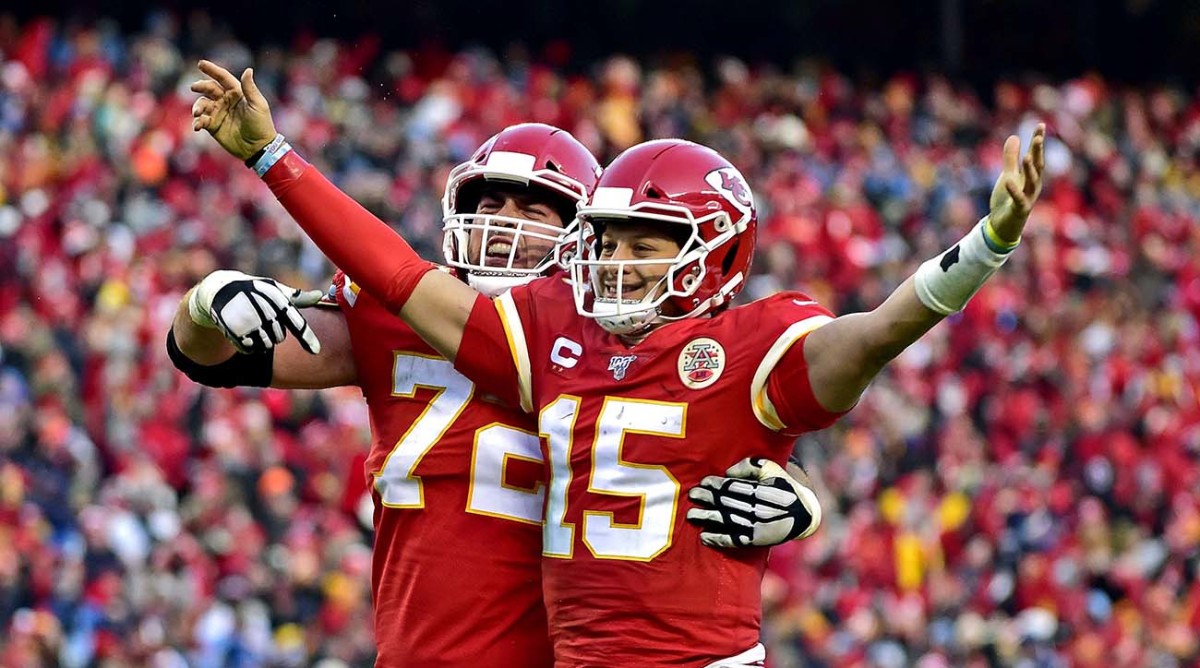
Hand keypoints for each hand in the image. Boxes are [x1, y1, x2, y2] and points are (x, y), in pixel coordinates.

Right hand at [189, 270, 323, 354]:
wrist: (219, 290)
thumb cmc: (254, 291)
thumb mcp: (275, 290)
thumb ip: (298, 298)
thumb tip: (320, 295)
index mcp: (277, 300)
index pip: (295, 323)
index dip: (306, 337)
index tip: (316, 351)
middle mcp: (264, 311)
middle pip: (279, 338)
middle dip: (272, 332)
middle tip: (259, 318)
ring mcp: (249, 322)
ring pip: (265, 345)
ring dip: (259, 339)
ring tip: (249, 323)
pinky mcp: (235, 331)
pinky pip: (250, 349)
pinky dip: (247, 345)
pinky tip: (240, 331)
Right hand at [191, 60, 277, 160]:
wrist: (258, 148)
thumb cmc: (261, 125)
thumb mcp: (258, 105)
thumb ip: (250, 88)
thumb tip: (248, 69)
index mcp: (237, 93)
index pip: (223, 78)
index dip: (212, 70)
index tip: (201, 64)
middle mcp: (226, 101)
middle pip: (209, 88)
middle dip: (200, 86)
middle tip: (194, 87)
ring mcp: (219, 113)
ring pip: (202, 103)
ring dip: (197, 106)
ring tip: (197, 112)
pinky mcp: (213, 126)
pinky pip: (201, 120)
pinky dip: (197, 122)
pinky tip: (198, 126)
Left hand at [686, 457, 821, 548]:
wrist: (805, 514)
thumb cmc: (785, 486)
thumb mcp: (772, 469)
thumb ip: (751, 466)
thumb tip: (728, 471)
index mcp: (759, 490)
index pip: (732, 487)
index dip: (715, 485)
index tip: (703, 483)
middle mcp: (756, 508)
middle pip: (726, 503)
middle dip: (707, 499)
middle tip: (692, 496)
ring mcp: (755, 526)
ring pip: (726, 521)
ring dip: (707, 518)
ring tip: (691, 516)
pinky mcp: (756, 540)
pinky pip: (734, 540)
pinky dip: (718, 539)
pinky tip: (704, 537)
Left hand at [987, 123, 1045, 244]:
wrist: (1002, 225)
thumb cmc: (1007, 200)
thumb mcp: (1008, 175)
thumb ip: (1011, 158)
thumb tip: (1014, 136)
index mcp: (1030, 177)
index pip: (1036, 156)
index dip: (1038, 141)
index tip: (1040, 125)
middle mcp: (1033, 186)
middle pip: (1038, 166)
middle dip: (1038, 152)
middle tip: (1038, 137)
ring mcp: (1028, 198)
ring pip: (1032, 182)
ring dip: (1030, 170)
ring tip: (1028, 156)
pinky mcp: (1020, 210)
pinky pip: (1019, 199)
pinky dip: (1014, 190)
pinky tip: (1009, 181)